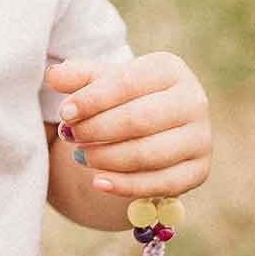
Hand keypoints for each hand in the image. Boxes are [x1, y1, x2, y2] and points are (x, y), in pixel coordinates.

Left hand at [48, 51, 210, 200]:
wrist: (157, 127)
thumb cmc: (126, 98)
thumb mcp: (103, 82)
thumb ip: (78, 77)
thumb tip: (54, 75)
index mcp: (170, 69)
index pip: (127, 82)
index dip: (92, 99)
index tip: (64, 113)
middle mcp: (193, 100)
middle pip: (138, 120)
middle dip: (97, 130)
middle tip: (70, 137)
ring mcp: (200, 137)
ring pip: (148, 154)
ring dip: (107, 158)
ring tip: (79, 156)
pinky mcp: (200, 170)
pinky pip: (160, 183)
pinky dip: (125, 186)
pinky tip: (98, 183)